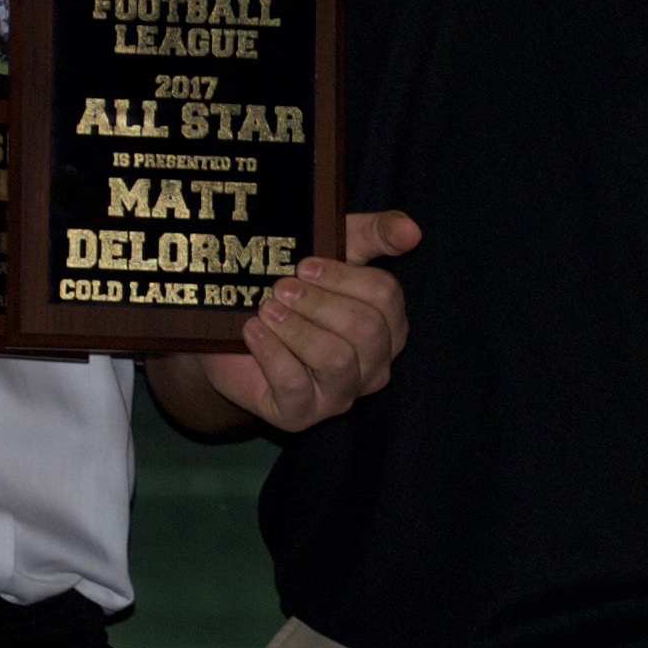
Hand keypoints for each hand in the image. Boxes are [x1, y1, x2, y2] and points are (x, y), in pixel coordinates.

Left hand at [153, 211, 419, 436]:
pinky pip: (295, 384)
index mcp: (390, 325)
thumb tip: (412, 231)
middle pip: (366, 329)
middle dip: (318, 303)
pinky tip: (252, 331)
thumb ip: (375, 234)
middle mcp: (375, 365)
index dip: (344, 276)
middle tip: (280, 287)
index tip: (305, 265)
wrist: (235, 332)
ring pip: (336, 360)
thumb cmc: (296, 291)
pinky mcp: (301, 416)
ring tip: (266, 309)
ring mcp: (341, 395)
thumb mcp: (334, 249)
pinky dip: (270, 351)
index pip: (386, 296)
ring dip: (295, 328)